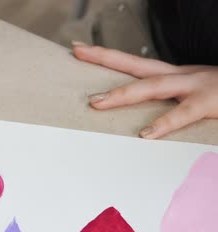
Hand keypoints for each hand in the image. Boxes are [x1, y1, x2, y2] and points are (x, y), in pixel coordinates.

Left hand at [72, 41, 217, 138]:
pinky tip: (146, 134)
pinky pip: (184, 113)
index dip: (106, 56)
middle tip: (76, 52)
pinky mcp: (211, 102)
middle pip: (136, 64)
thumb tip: (142, 120)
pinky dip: (165, 123)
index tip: (79, 49)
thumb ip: (172, 103)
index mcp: (177, 75)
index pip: (135, 63)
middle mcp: (182, 75)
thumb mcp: (198, 94)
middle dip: (104, 58)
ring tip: (97, 102)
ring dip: (123, 93)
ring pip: (153, 86)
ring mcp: (196, 86)